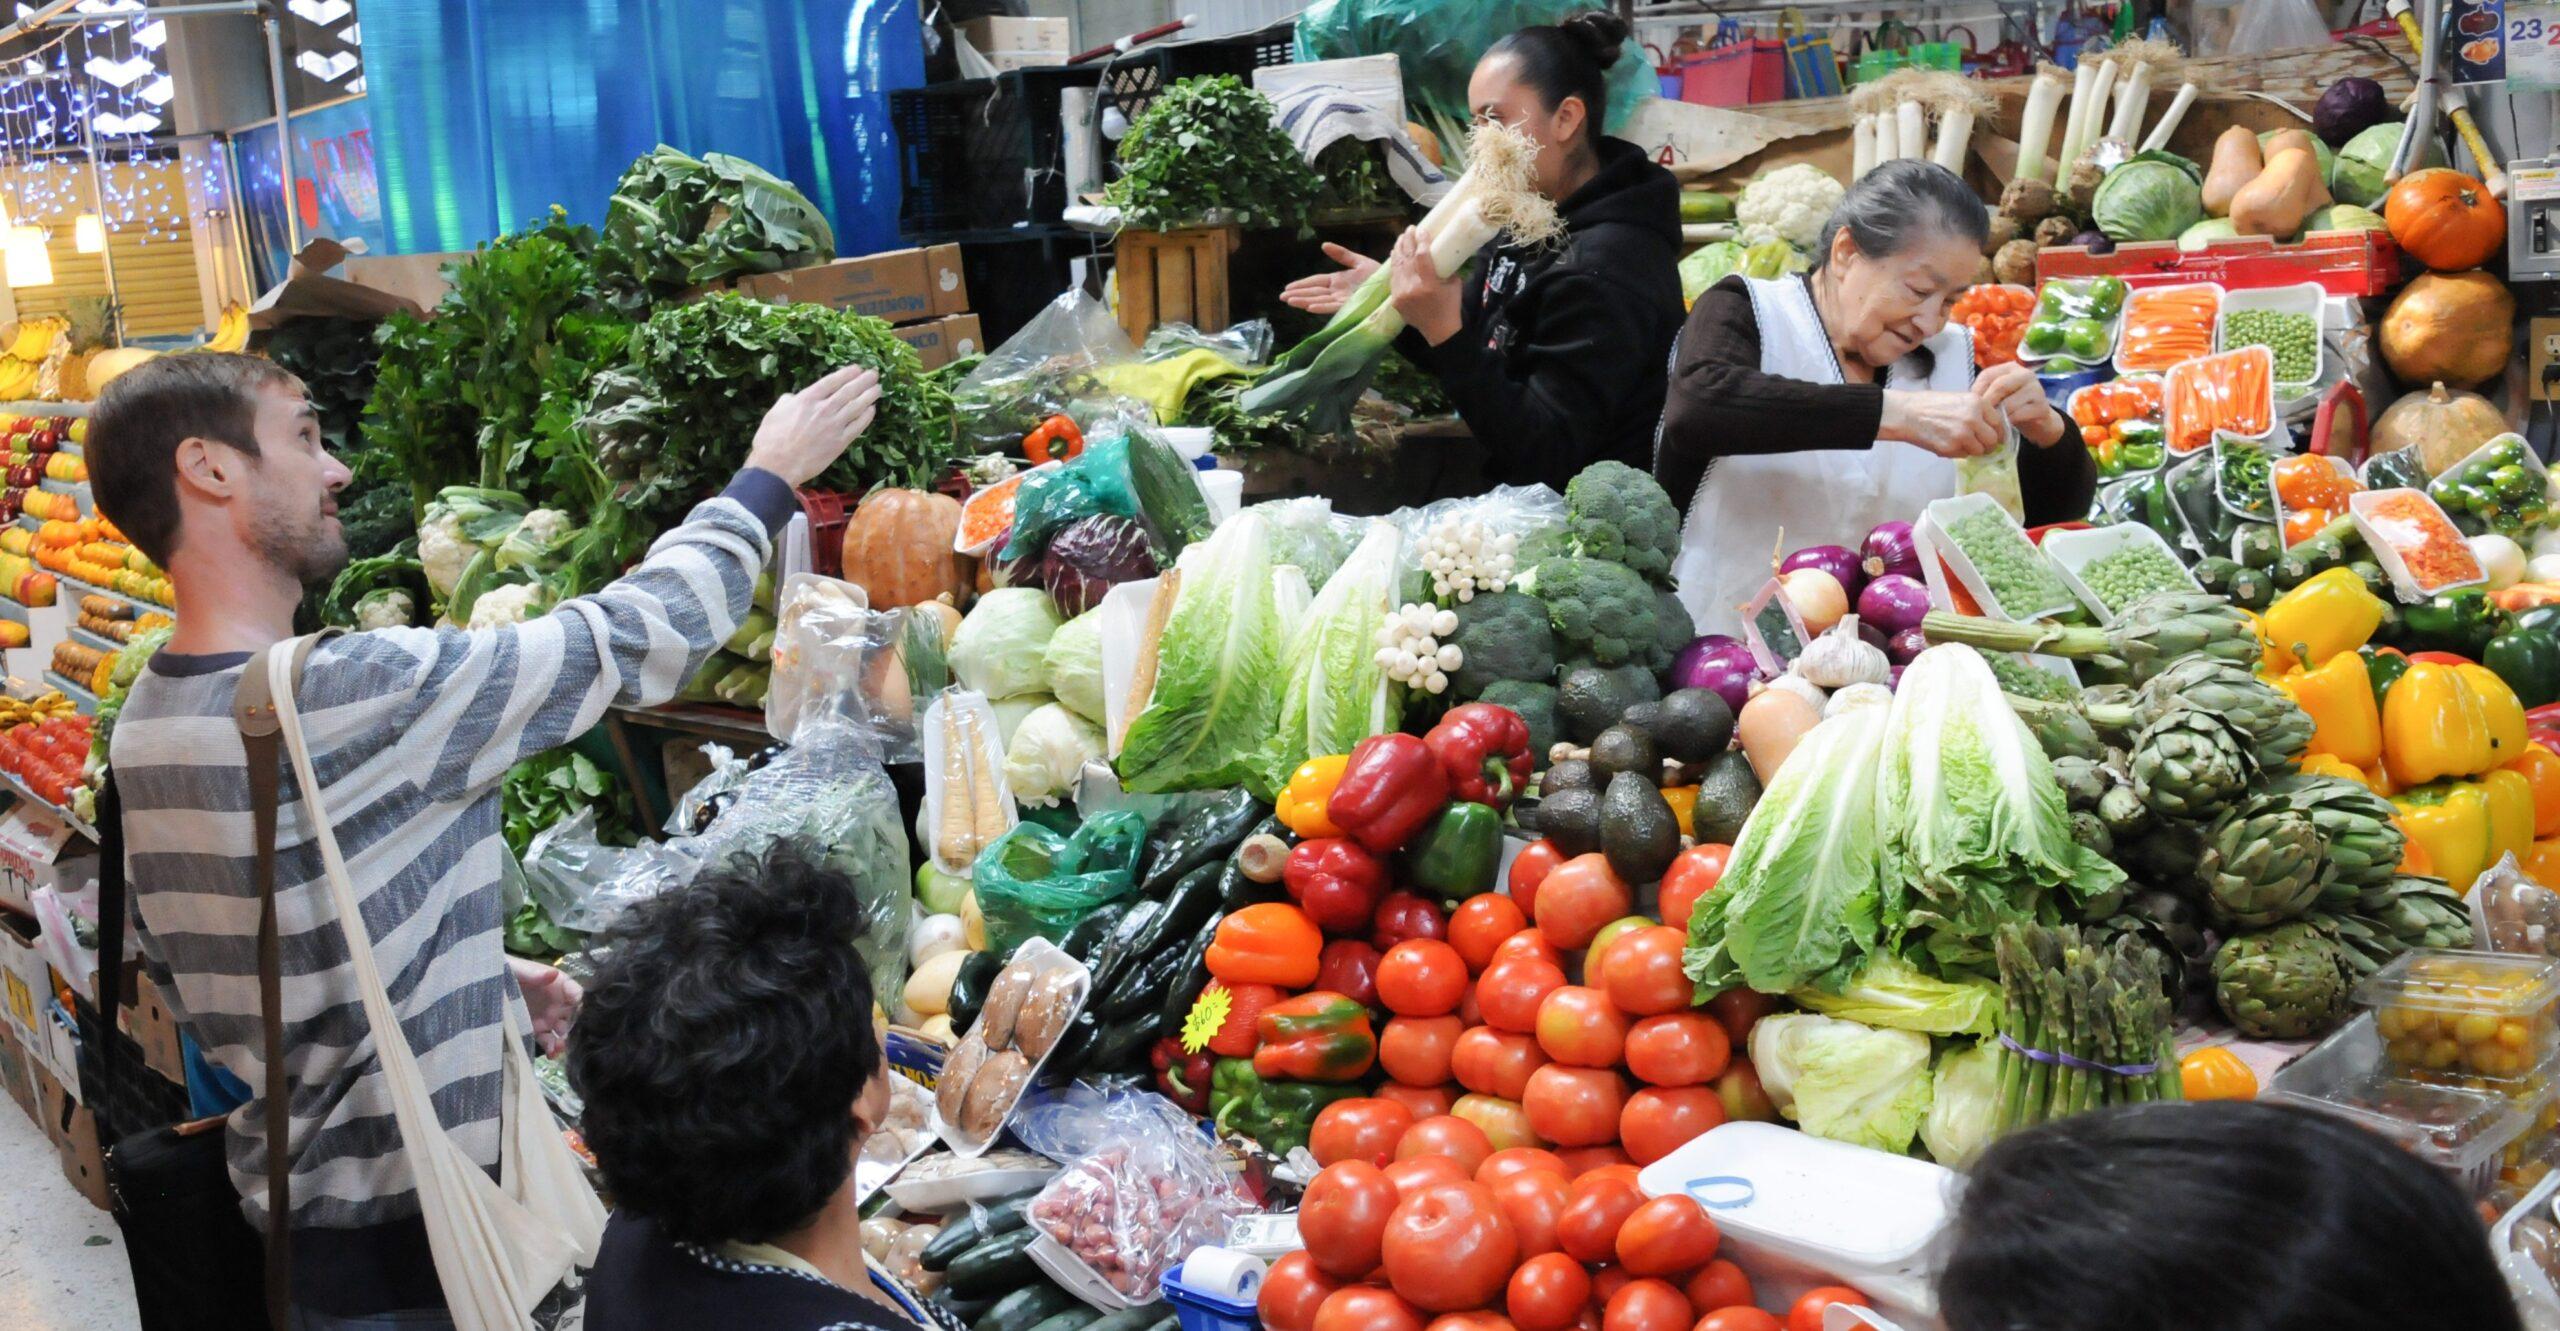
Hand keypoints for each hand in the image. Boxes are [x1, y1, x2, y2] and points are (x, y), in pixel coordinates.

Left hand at [511, 956, 581, 1056]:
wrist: (487, 986)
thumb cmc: (507, 971)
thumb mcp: (519, 970)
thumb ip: (535, 973)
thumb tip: (553, 974)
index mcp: (558, 984)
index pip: (575, 991)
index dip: (579, 999)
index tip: (578, 1008)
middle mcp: (557, 1002)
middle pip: (573, 1014)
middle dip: (575, 1026)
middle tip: (571, 1034)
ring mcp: (548, 1017)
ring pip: (563, 1030)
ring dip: (565, 1039)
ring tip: (559, 1047)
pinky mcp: (536, 1030)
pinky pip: (548, 1040)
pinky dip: (552, 1048)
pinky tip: (552, 1054)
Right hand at [745, 364, 881, 486]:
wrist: (778, 465)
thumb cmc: (771, 439)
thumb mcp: (775, 412)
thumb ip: (788, 401)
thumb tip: (793, 398)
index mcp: (807, 399)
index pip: (832, 381)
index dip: (847, 373)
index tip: (857, 369)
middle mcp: (824, 409)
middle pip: (849, 391)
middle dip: (863, 381)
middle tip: (874, 374)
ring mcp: (834, 426)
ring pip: (857, 406)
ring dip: (869, 396)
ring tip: (878, 388)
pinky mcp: (840, 442)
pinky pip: (858, 427)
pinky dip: (866, 417)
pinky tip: (872, 410)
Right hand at [1279, 243, 1378, 314]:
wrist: (1395, 284)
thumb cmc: (1379, 275)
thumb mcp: (1359, 261)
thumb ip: (1341, 255)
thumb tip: (1324, 245)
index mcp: (1338, 281)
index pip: (1316, 282)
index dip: (1302, 284)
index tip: (1288, 288)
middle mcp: (1338, 292)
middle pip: (1314, 293)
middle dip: (1298, 295)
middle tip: (1282, 297)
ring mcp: (1343, 300)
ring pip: (1320, 301)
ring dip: (1304, 301)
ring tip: (1291, 302)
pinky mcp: (1351, 306)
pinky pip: (1333, 307)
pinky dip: (1321, 307)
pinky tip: (1310, 307)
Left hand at [1386, 226, 1463, 346]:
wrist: (1439, 331)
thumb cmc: (1450, 306)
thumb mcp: (1454, 284)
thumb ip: (1446, 267)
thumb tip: (1441, 250)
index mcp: (1429, 285)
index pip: (1421, 256)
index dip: (1421, 241)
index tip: (1423, 230)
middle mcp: (1412, 288)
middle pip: (1406, 258)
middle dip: (1407, 241)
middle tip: (1410, 229)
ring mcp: (1401, 295)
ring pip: (1397, 266)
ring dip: (1398, 249)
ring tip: (1401, 237)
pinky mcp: (1395, 300)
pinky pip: (1394, 277)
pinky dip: (1395, 264)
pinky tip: (1395, 254)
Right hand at [1881, 389, 2004, 458]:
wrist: (1907, 414)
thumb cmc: (1930, 405)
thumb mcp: (1959, 399)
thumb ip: (1977, 411)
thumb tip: (1991, 428)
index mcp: (1977, 403)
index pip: (1999, 423)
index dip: (1997, 432)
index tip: (1994, 437)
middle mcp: (1973, 418)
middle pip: (1992, 439)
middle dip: (1988, 445)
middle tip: (1980, 445)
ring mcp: (1963, 435)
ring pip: (1979, 450)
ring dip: (1973, 450)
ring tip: (1960, 443)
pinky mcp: (1951, 448)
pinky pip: (1964, 455)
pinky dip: (1958, 453)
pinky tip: (1948, 443)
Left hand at [1972, 363, 2065, 445]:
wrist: (2039, 422)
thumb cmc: (2013, 406)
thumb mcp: (1998, 396)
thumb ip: (1985, 392)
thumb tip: (1967, 400)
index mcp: (2011, 368)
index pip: (1988, 375)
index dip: (1976, 391)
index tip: (1969, 405)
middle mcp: (2025, 375)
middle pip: (1999, 386)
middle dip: (1986, 404)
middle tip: (1979, 417)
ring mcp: (2036, 389)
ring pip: (2009, 403)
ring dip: (1996, 416)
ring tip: (1989, 424)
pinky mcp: (2041, 406)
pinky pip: (2018, 415)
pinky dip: (2007, 423)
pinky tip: (2001, 429)